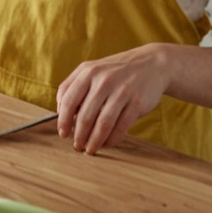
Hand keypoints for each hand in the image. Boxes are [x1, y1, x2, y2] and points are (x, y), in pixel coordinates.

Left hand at [55, 44, 171, 154]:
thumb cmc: (115, 71)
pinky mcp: (137, 102)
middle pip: (85, 115)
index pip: (68, 100)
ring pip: (103, 123)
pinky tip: (107, 143)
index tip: (63, 134)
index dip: (63, 120)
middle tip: (77, 146)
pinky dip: (112, 139)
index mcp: (88, 72)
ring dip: (94, 140)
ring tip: (90, 149)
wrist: (152, 64)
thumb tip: (59, 111)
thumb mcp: (91, 70)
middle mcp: (103, 80)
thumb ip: (72, 86)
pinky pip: (121, 126)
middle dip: (79, 135)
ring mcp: (122, 91)